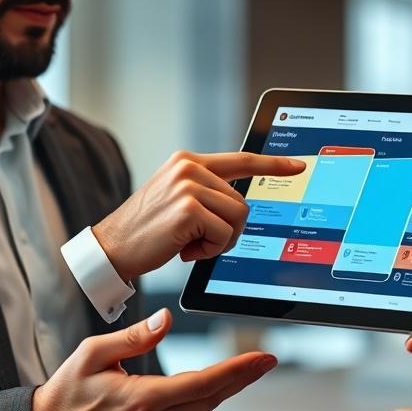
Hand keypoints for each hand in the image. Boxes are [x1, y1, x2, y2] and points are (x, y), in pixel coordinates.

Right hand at [30, 308, 276, 410]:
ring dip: (220, 389)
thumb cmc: (69, 389)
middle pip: (211, 398)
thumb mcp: (93, 353)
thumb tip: (166, 319)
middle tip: (266, 359)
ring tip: (240, 368)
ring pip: (202, 410)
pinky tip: (201, 387)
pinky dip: (198, 401)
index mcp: (141, 401)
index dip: (237, 370)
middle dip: (240, 377)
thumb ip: (134, 336)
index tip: (262, 359)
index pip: (203, 383)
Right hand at [93, 150, 305, 282]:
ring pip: (238, 219)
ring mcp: (188, 186)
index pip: (241, 160)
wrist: (112, 249)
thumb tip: (241, 203)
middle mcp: (189, 168)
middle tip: (197, 241)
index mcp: (188, 162)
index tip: (299, 165)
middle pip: (243, 203)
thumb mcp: (176, 200)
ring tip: (189, 244)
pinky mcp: (188, 209)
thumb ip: (206, 192)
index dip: (273, 163)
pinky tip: (184, 250)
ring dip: (219, 242)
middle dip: (228, 230)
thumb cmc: (147, 231)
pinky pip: (224, 235)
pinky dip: (209, 251)